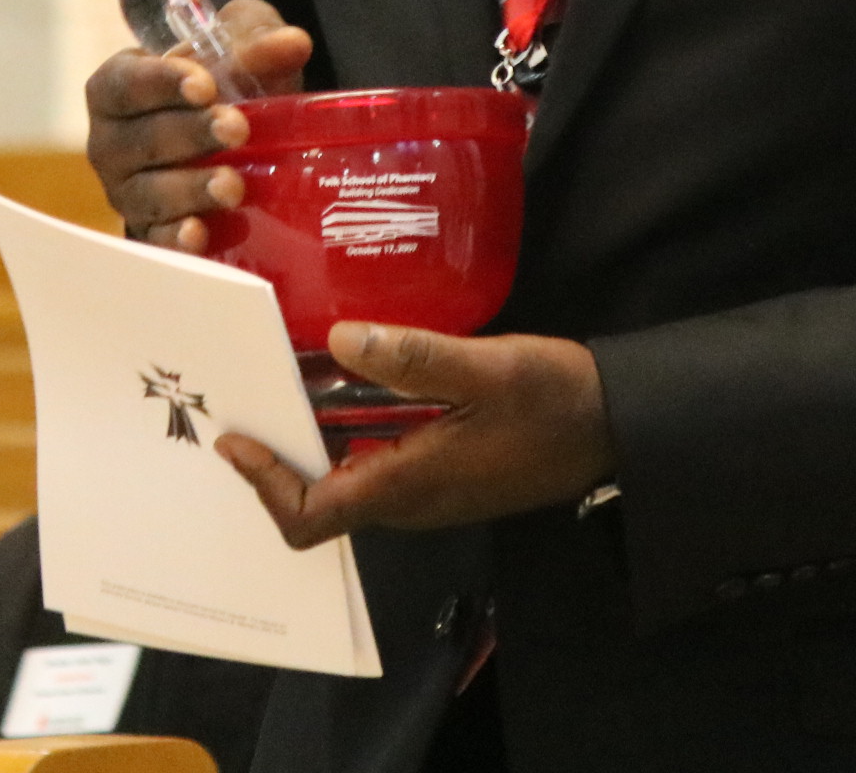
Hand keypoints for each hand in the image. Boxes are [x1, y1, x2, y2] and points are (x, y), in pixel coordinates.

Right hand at [83, 0, 310, 251]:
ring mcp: (127, 191)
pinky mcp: (150, 230)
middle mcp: (111, 142)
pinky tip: (199, 235)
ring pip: (149, 192)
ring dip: (191, 188)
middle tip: (236, 129)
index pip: (125, 83)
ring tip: (233, 185)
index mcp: (117, 88)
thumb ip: (256, 42)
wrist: (228, 141)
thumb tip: (293, 43)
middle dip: (189, 134)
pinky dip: (175, 239)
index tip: (205, 86)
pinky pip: (156, 239)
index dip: (160, 83)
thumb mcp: (237, 51)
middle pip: (140, 139)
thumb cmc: (217, 85)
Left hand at [215, 322, 613, 547]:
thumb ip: (414, 356)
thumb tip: (339, 339)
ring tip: (281, 382)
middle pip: (319, 501)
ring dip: (309, 442)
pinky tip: (343, 380)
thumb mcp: (489, 367)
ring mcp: (427, 489)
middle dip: (276, 458)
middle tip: (246, 397)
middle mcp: (409, 499)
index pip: (313, 516)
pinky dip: (343, 431)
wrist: (618, 426)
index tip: (237, 437)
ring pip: (345, 479)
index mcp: (410, 484)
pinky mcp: (442, 470)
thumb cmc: (556, 400)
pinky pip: (374, 461)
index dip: (265, 485)